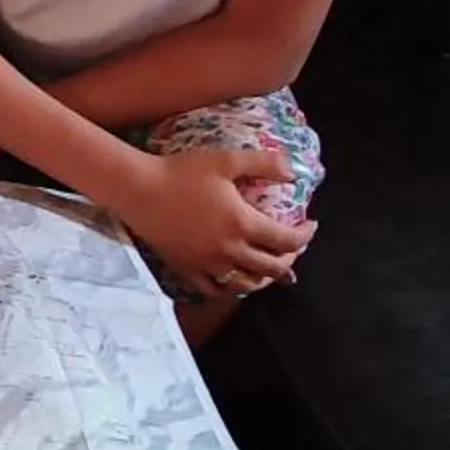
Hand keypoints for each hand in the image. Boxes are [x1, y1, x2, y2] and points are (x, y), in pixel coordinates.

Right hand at [119, 149, 313, 296]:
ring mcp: (207, 264)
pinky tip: (234, 279)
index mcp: (242, 224)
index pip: (286, 240)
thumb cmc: (181, 172)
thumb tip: (293, 172)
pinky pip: (215, 290)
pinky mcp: (187, 269)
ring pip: (247, 284)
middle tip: (293, 246)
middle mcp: (229, 250)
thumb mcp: (226, 160)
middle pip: (272, 267)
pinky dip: (231, 288)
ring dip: (265, 278)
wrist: (139, 190)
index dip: (305, 236)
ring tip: (269, 268)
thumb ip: (263, 164)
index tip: (310, 225)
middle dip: (290, 258)